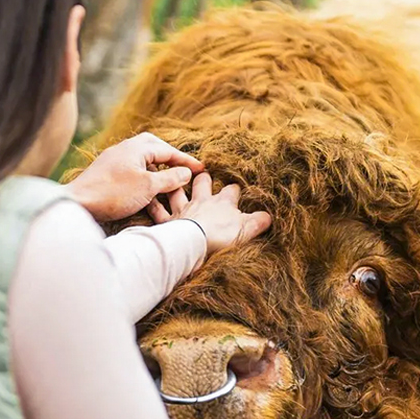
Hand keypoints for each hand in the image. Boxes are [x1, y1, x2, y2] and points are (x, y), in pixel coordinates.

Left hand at [66, 133, 203, 222]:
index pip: (168, 150)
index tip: (202, 168)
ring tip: (168, 184)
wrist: (78, 204)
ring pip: (142, 161)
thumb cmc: (113, 194)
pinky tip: (147, 192)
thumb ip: (170, 178)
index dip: (186, 160)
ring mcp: (114, 161)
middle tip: (183, 169)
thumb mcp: (148, 187)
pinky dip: (143, 180)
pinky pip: (131, 172)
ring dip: (157, 171)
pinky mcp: (106, 174)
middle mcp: (124, 149)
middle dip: (170, 159)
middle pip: (154, 148)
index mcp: (136, 147)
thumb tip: (186, 172)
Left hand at [149, 172, 271, 253]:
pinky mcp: (167, 221)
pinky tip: (150, 201)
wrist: (194, 244)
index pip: (231, 190)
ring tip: (174, 180)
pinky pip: (158, 211)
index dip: (234, 189)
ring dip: (175, 185)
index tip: (235, 189)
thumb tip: (269, 217)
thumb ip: (258, 222)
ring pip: (177, 191)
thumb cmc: (220, 236)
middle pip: (202, 182)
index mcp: (222, 202)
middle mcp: (201, 201)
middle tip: (203, 174)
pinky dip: (154, 205)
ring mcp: (182, 209)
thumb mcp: (246, 230)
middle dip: (203, 177)